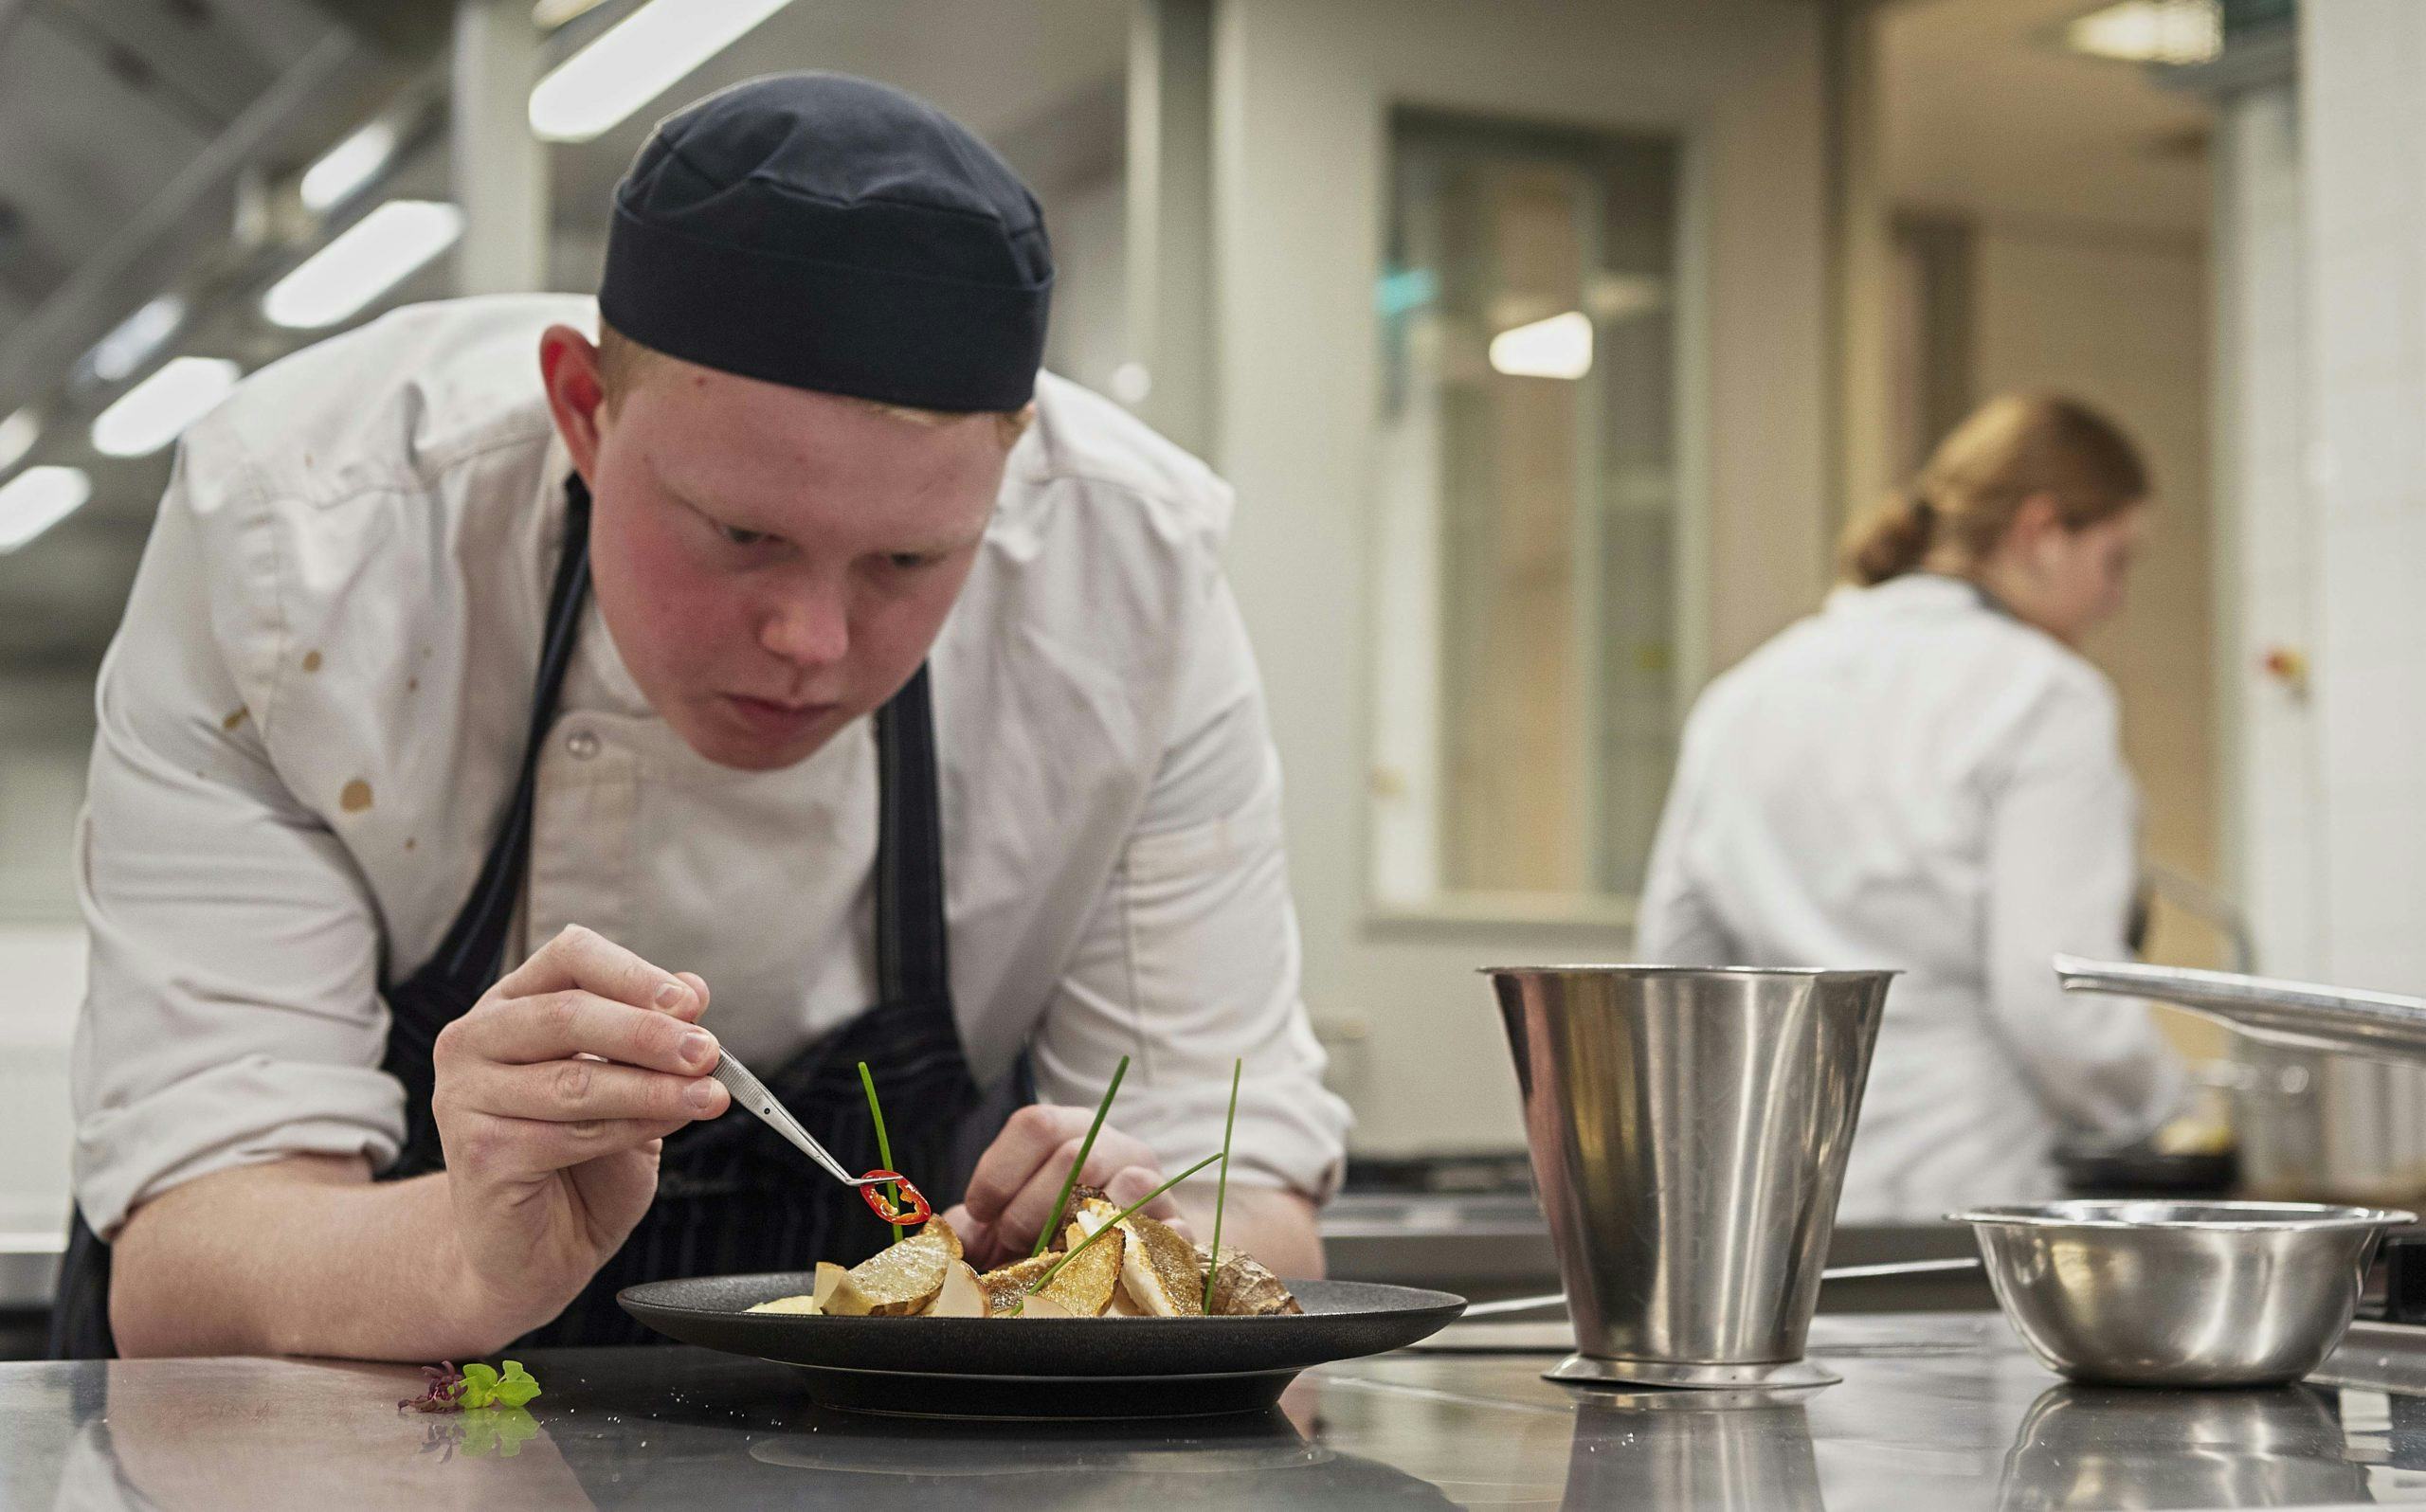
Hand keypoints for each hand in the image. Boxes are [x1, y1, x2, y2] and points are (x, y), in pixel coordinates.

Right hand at [431, 924, 728, 1335]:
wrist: (534, 1252)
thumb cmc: (579, 1163)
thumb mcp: (630, 1087)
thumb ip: (652, 1038)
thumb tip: (694, 989)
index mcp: (512, 1006)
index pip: (571, 958)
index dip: (633, 974)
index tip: (691, 1003)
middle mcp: (476, 1041)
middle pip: (568, 1015)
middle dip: (649, 1033)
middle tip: (707, 1051)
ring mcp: (466, 1097)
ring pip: (575, 1080)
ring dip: (653, 1088)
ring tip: (707, 1096)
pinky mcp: (478, 1152)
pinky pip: (569, 1134)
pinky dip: (629, 1130)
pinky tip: (662, 1130)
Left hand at [941, 1104, 1190, 1268]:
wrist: (1110, 1267)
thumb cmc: (1043, 1239)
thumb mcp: (1001, 1222)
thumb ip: (972, 1224)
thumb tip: (947, 1234)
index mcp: (1071, 1130)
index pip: (1036, 1124)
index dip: (999, 1172)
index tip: (982, 1215)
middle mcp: (1117, 1147)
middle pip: (1076, 1155)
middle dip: (1031, 1210)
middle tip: (1014, 1246)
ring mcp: (1155, 1184)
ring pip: (1129, 1184)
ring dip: (1081, 1230)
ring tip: (1057, 1258)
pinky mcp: (1178, 1229)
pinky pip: (1169, 1231)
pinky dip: (1136, 1251)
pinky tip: (1104, 1271)